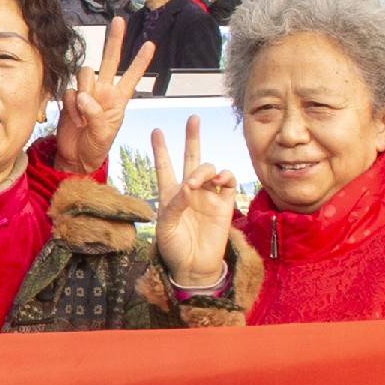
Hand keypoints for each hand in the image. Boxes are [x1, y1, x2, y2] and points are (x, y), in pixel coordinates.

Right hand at [53, 18, 157, 169]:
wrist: (76, 157)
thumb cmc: (96, 147)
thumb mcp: (103, 134)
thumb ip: (95, 114)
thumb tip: (82, 96)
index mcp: (119, 99)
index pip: (132, 76)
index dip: (141, 61)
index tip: (151, 44)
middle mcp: (104, 91)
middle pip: (110, 60)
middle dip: (115, 40)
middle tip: (119, 20)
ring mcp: (86, 93)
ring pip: (84, 74)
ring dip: (83, 91)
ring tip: (83, 117)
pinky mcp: (70, 98)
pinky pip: (68, 91)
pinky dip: (70, 105)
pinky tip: (74, 119)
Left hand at [150, 121, 241, 282]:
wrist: (194, 266)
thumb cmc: (174, 248)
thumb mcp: (165, 227)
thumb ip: (174, 205)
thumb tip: (188, 187)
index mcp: (170, 194)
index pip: (164, 166)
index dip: (160, 149)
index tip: (156, 131)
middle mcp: (190, 190)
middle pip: (190, 158)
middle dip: (192, 138)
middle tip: (193, 118)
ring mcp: (208, 195)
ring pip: (209, 168)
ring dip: (204, 169)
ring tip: (197, 181)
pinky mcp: (224, 203)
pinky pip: (227, 181)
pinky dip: (224, 176)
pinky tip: (217, 180)